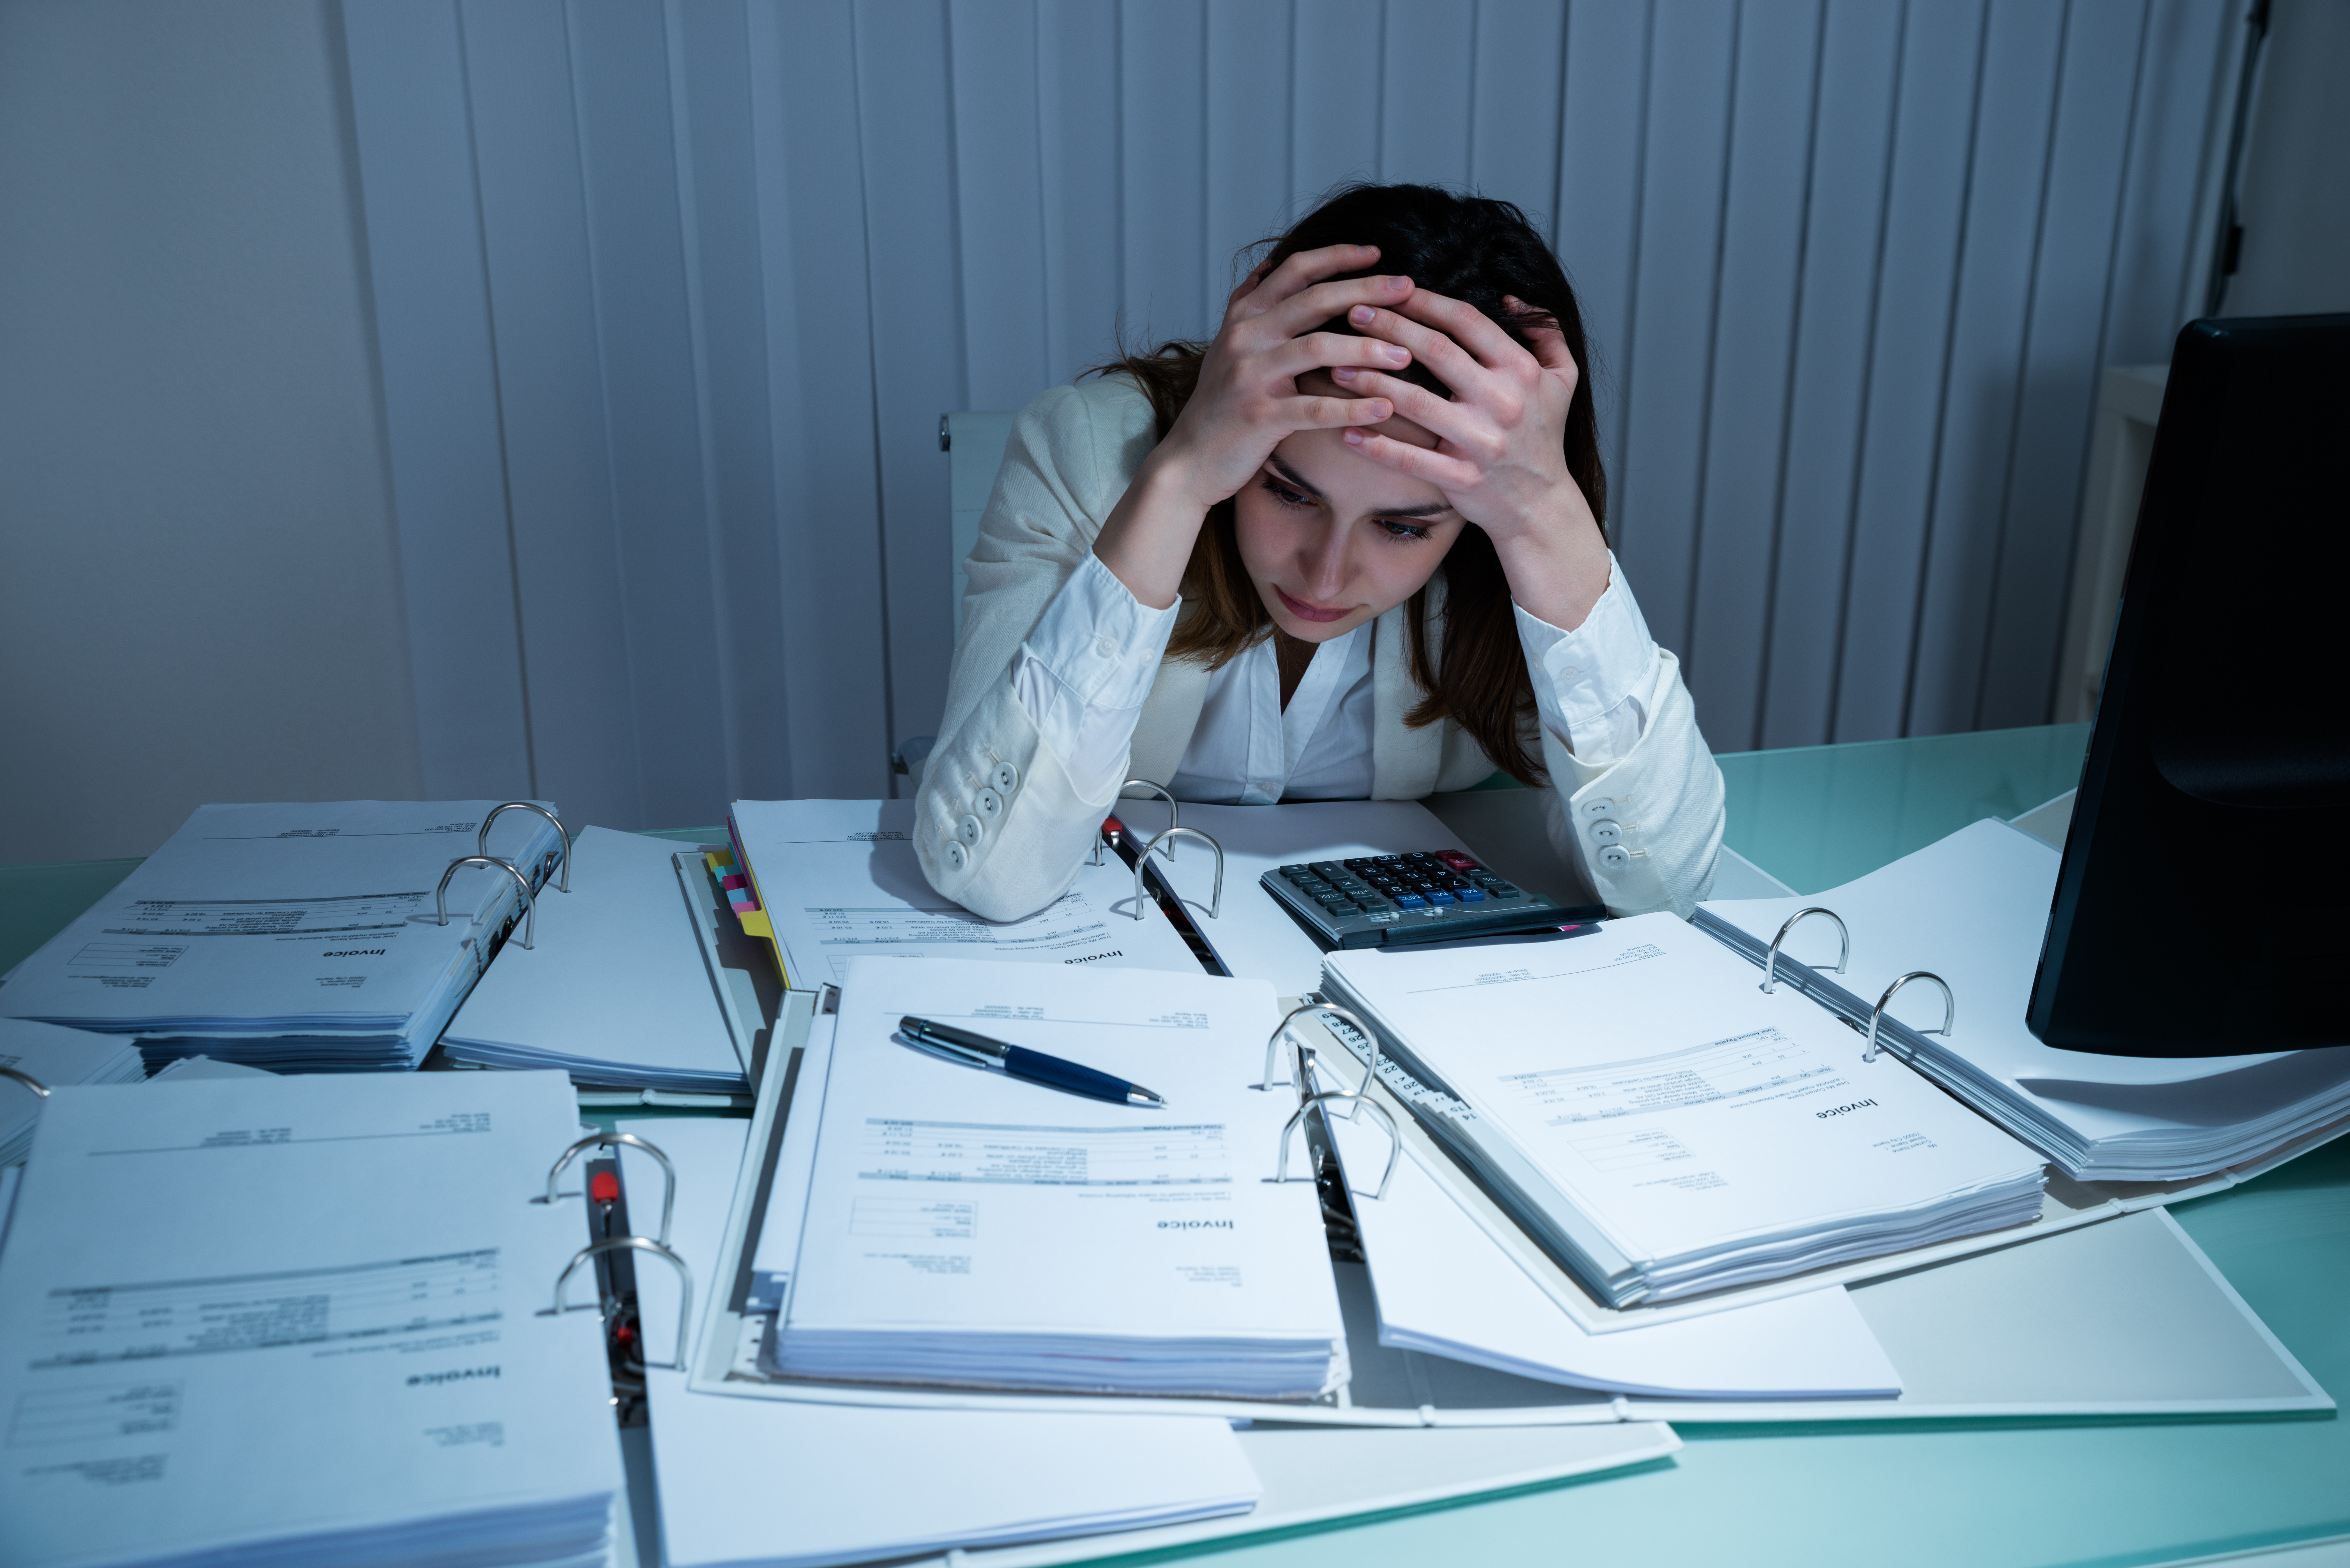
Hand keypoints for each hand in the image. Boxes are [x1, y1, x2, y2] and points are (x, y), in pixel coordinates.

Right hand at [1093, 246, 1419, 608]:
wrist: (1187, 461)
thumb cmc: (1219, 404)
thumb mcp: (1228, 345)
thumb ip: (1250, 306)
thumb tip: (1270, 264)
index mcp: (1244, 316)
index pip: (1295, 270)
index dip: (1338, 256)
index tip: (1377, 253)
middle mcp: (1244, 337)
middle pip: (1314, 299)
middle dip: (1367, 290)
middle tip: (1408, 287)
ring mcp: (1249, 376)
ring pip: (1318, 348)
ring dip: (1368, 348)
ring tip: (1406, 354)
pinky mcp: (1258, 417)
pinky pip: (1314, 409)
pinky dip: (1353, 407)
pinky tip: (1385, 408)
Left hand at [1330, 292, 1611, 629]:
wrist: (1542, 504)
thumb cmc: (1544, 434)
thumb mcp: (1563, 377)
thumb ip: (1546, 331)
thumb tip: (1512, 297)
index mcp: (1522, 370)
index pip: (1467, 322)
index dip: (1425, 301)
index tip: (1390, 290)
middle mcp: (1503, 401)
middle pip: (1436, 352)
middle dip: (1390, 328)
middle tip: (1352, 314)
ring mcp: (1482, 442)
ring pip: (1417, 403)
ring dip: (1372, 382)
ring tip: (1337, 366)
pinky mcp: (1462, 479)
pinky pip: (1411, 460)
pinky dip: (1377, 446)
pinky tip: (1347, 431)